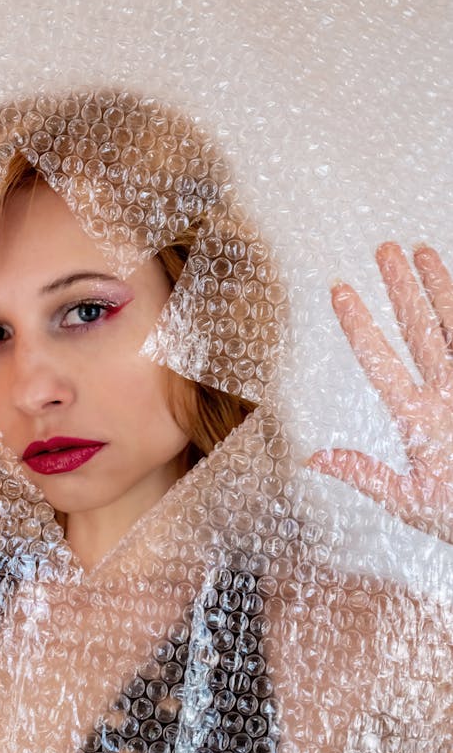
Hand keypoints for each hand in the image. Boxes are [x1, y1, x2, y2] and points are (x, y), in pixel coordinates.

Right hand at [308, 243, 452, 543]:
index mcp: (417, 421)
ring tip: (424, 253)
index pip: (380, 362)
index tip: (341, 289)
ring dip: (438, 287)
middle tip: (385, 250)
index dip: (358, 323)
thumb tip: (312, 457)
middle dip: (400, 288)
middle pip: (420, 329)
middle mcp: (446, 395)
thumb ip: (362, 474)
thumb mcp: (408, 502)